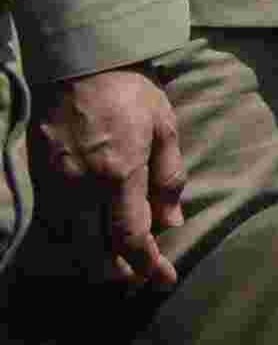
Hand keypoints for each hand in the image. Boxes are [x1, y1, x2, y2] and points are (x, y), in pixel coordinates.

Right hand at [33, 65, 183, 288]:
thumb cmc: (131, 92)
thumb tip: (172, 222)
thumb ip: (169, 178)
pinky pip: (54, 221)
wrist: (81, 64)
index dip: (148, 265)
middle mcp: (83, 186)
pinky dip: (72, 239)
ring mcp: (56, 183)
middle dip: (118, 272)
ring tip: (116, 265)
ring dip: (94, 260)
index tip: (163, 280)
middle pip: (95, 250)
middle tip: (139, 277)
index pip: (132, 237)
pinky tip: (88, 239)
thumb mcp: (165, 128)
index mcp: (120, 174)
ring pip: (70, 241)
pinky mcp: (40, 177)